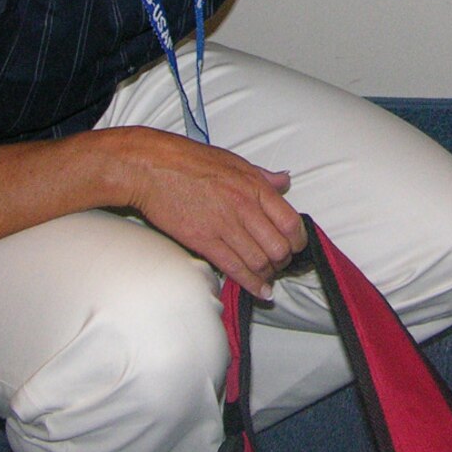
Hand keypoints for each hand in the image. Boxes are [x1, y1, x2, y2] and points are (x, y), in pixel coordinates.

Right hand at [107, 128, 305, 297]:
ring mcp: (224, 226)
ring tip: (267, 277)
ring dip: (267, 274)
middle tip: (280, 264)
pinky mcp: (204, 241)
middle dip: (283, 261)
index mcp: (254, 186)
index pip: (291, 222)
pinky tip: (260, 291)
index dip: (298, 240)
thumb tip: (285, 181)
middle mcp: (244, 207)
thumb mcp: (234, 161)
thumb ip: (263, 176)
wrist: (153, 168)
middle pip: (278, 247)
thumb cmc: (191, 160)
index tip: (296, 246)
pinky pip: (234, 268)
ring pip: (259, 262)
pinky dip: (251, 284)